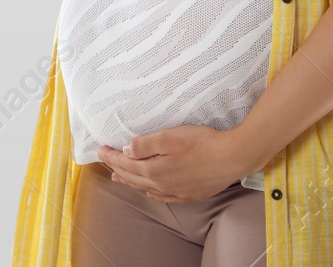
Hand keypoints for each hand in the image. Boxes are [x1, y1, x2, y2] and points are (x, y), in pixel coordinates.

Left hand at [96, 125, 257, 202]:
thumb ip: (146, 145)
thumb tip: (126, 150)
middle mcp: (162, 185)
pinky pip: (162, 196)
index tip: (100, 148)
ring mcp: (176, 192)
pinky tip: (149, 191)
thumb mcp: (170, 137)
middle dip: (117, 167)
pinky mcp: (188, 194)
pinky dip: (150, 192)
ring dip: (130, 181)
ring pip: (145, 188)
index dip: (111, 156)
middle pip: (133, 177)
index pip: (125, 163)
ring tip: (118, 177)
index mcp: (154, 170)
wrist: (232, 157)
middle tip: (105, 160)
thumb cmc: (202, 143)